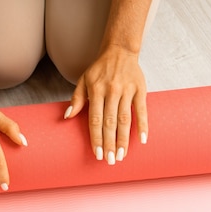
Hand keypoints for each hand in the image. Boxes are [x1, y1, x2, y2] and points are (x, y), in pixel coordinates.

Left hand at [64, 45, 147, 164]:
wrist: (120, 50)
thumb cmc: (100, 69)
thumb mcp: (84, 80)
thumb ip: (76, 99)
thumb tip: (67, 116)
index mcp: (96, 90)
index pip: (95, 119)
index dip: (96, 138)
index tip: (97, 154)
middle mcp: (111, 91)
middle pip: (110, 122)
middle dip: (109, 143)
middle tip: (110, 161)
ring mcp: (127, 91)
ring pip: (125, 119)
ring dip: (124, 139)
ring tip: (121, 156)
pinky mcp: (140, 90)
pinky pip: (142, 110)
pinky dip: (143, 125)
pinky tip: (142, 140)